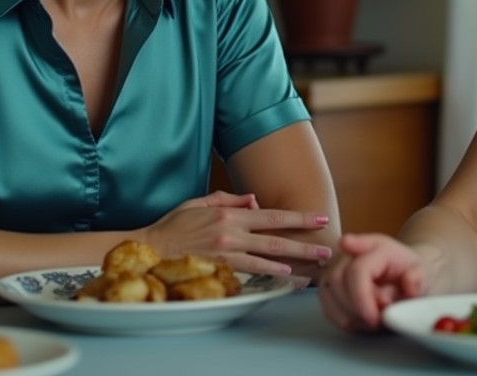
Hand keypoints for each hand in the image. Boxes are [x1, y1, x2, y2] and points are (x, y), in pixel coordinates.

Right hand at [143, 190, 330, 275]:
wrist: (150, 247)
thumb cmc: (175, 225)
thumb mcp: (200, 202)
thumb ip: (228, 199)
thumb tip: (254, 200)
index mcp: (230, 213)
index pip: (273, 215)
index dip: (299, 218)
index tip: (319, 218)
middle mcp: (232, 232)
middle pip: (277, 239)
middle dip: (305, 244)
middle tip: (326, 249)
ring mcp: (226, 253)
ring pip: (267, 258)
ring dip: (293, 263)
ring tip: (313, 268)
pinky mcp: (219, 269)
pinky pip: (249, 272)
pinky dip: (269, 274)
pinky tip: (285, 277)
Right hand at [318, 233, 429, 332]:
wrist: (405, 272)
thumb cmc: (412, 274)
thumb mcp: (423, 276)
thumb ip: (416, 281)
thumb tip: (407, 286)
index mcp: (377, 246)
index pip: (358, 270)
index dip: (362, 298)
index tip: (374, 320)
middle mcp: (352, 251)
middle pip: (338, 281)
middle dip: (355, 309)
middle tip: (376, 321)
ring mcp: (337, 264)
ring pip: (327, 292)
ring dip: (348, 315)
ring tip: (371, 320)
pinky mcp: (328, 281)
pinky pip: (324, 303)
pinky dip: (340, 318)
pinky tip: (358, 320)